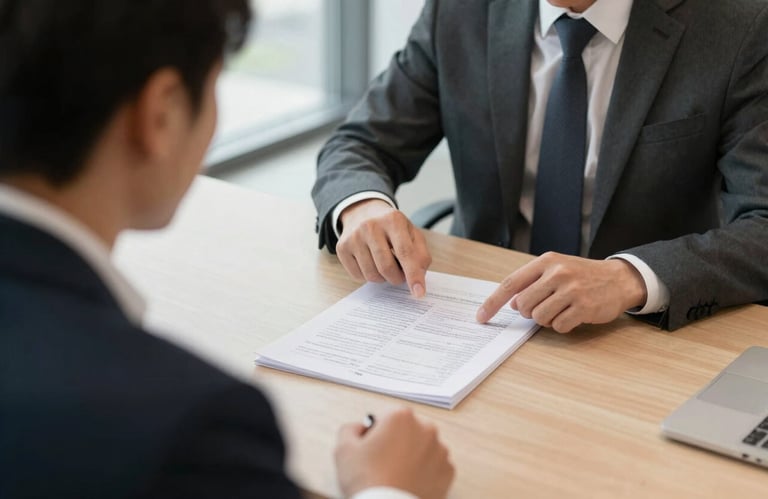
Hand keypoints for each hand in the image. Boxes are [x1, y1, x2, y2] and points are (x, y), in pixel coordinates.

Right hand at [334, 408, 454, 498]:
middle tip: (382, 463)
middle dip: (396, 442)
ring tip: (396, 475)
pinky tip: (409, 482)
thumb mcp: (344, 449)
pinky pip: (434, 466)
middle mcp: (426, 429)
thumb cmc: (369, 481)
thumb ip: (350, 429)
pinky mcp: (448, 471)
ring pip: (422, 447)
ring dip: (412, 456)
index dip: (376, 432)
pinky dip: (424, 472)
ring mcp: (440, 451)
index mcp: (401, 417)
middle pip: (407, 430)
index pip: (386, 417)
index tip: (371, 448)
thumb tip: (359, 428)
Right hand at [337, 199, 431, 297]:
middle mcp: (370, 226)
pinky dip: (368, 276)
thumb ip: (420, 255)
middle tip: (401, 274)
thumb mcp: (412, 233)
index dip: (413, 275)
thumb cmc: (392, 227)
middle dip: (397, 278)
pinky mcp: (342, 248)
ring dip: (383, 278)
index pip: (405, 252)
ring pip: (371, 275)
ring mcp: (353, 237)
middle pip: (386, 267)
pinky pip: (357, 276)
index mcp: (393, 220)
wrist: (363, 212)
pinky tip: (371, 263)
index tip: (419, 293)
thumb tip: (418, 279)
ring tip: (386, 265)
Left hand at [476, 253, 646, 332]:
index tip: (481, 316)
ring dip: (547, 320)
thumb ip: (532, 283)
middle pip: (524, 305)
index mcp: (546, 262)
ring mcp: (571, 290)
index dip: (492, 302)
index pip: (510, 284)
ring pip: (540, 318)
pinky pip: (558, 326)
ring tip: (562, 309)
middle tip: (546, 306)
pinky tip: (573, 315)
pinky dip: (562, 325)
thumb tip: (513, 304)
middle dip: (530, 312)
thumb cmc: (582, 275)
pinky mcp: (584, 307)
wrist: (619, 278)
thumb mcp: (556, 270)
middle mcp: (557, 273)